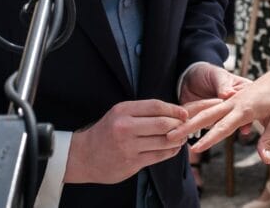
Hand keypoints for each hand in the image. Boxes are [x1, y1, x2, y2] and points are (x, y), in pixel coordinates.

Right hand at [64, 99, 189, 184]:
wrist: (83, 156)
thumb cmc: (106, 132)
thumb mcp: (119, 114)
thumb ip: (142, 112)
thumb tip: (172, 111)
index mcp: (123, 111)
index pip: (156, 106)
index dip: (174, 109)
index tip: (184, 113)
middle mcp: (125, 127)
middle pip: (163, 124)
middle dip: (178, 124)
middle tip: (186, 125)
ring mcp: (128, 147)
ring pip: (163, 141)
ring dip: (178, 140)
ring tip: (182, 138)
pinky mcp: (132, 163)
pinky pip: (159, 156)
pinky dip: (170, 152)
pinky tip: (173, 148)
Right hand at [167, 58, 269, 162]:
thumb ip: (268, 140)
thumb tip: (265, 161)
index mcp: (245, 109)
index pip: (223, 128)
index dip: (208, 140)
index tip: (195, 148)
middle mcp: (236, 102)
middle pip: (207, 116)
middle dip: (189, 126)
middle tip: (171, 135)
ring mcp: (235, 98)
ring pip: (209, 109)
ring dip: (193, 119)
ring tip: (176, 129)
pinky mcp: (237, 97)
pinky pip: (217, 106)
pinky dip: (203, 113)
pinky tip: (194, 120)